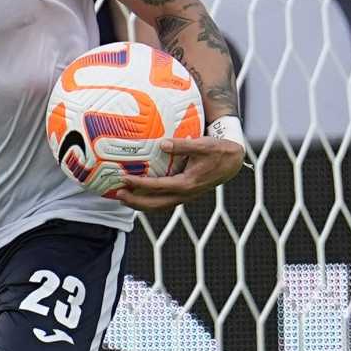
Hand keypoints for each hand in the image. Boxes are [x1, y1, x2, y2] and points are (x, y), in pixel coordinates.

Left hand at [110, 136, 244, 211]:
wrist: (233, 162)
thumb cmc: (218, 151)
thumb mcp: (202, 145)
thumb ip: (182, 145)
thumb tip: (162, 144)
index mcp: (187, 183)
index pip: (158, 186)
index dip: (139, 183)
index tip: (124, 178)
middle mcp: (185, 194)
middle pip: (155, 203)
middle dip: (135, 201)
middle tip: (117, 194)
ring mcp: (185, 197)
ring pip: (159, 206)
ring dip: (140, 204)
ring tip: (123, 198)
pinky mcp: (185, 195)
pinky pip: (164, 202)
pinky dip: (149, 201)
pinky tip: (139, 196)